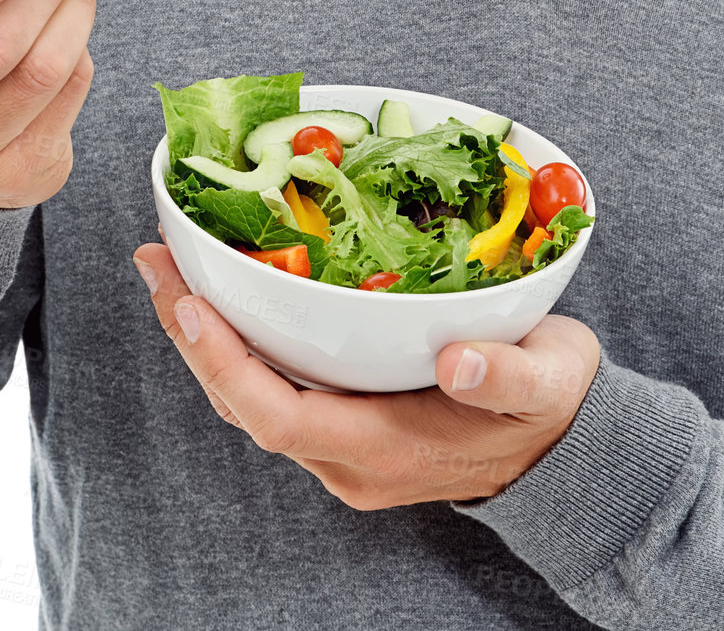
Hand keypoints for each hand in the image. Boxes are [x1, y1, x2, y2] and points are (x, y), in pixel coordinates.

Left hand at [133, 241, 600, 507]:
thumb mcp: (547, 384)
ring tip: (172, 271)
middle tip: (154, 265)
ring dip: (208, 338)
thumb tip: (459, 363)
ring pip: (253, 396)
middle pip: (245, 404)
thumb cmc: (554, 407)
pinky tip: (233, 296)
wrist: (568, 450)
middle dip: (193, 337)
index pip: (279, 417)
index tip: (191, 307)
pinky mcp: (351, 423)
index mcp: (386, 448)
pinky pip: (276, 387)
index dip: (227, 366)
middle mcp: (350, 458)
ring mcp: (346, 446)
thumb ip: (506, 377)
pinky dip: (244, 342)